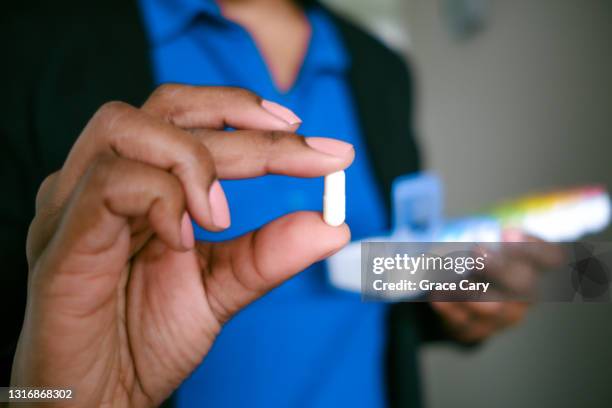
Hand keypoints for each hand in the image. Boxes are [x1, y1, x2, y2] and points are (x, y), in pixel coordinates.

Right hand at [11, 85, 353, 406]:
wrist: (101, 397)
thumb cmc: (145, 339)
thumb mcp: (222, 288)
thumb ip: (271, 252)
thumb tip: (334, 225)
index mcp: (141, 186)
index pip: (197, 123)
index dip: (257, 121)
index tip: (324, 146)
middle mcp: (104, 182)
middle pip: (168, 105)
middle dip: (242, 121)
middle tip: (302, 148)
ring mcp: (74, 205)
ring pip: (128, 127)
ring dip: (195, 158)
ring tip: (220, 216)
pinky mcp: (61, 241)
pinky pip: (108, 184)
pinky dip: (160, 197)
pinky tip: (184, 236)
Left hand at [431, 230, 563, 342]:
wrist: (461, 309)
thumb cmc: (478, 268)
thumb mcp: (486, 247)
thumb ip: (484, 233)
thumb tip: (469, 225)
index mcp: (531, 268)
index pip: (549, 257)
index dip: (533, 246)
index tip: (508, 230)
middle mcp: (524, 295)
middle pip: (522, 285)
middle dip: (497, 268)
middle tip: (475, 252)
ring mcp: (502, 317)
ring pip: (493, 308)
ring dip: (469, 290)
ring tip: (446, 277)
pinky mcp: (476, 330)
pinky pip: (464, 323)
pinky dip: (448, 308)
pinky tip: (436, 295)